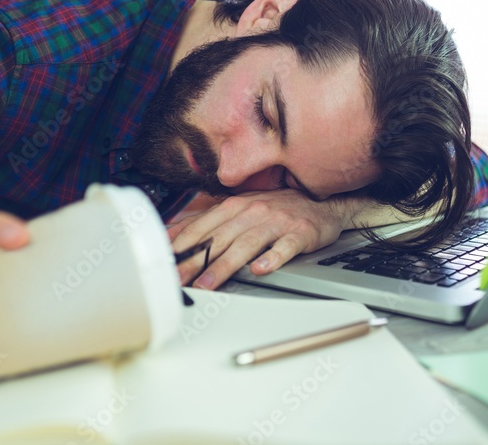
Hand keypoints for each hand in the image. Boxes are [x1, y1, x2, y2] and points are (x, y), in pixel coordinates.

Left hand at [169, 190, 358, 289]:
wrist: (322, 204)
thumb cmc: (277, 208)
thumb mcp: (239, 208)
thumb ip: (207, 221)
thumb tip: (171, 232)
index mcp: (234, 206)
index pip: (202, 226)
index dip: (181, 245)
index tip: (165, 262)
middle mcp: (252, 211)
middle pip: (218, 238)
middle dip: (195, 260)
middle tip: (178, 279)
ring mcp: (275, 222)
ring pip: (245, 244)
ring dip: (224, 265)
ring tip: (208, 283)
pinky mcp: (299, 233)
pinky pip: (283, 247)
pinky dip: (271, 259)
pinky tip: (260, 270)